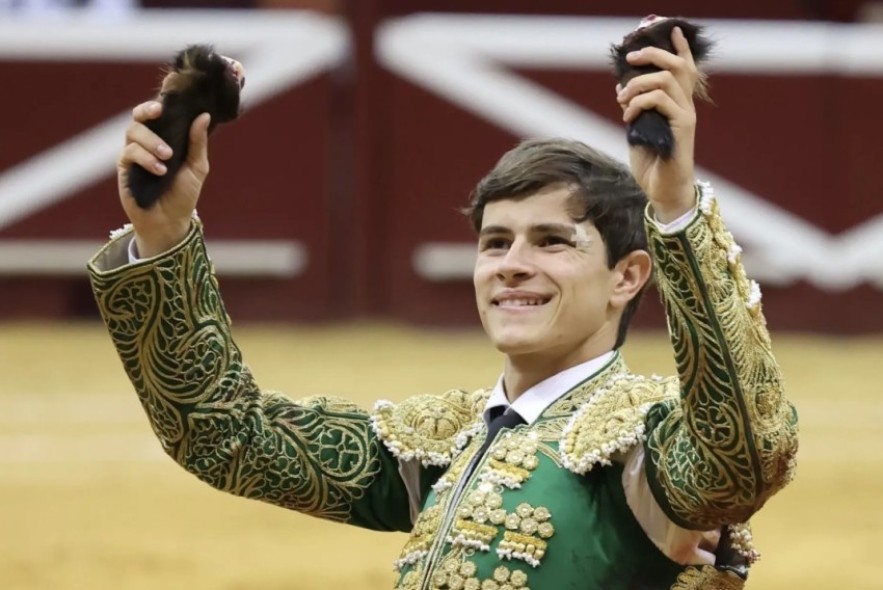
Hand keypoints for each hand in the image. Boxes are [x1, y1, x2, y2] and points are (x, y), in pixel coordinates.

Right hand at [117, 100, 210, 257]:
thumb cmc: (184, 194)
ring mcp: (134, 154)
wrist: (169, 222)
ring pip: (133, 132)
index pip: (158, 114)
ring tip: (167, 156)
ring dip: (151, 140)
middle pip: (139, 116)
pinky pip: (129, 153)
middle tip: (159, 113)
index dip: (159, 103)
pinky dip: (145, 158)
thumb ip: (198, 142)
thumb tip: (203, 115)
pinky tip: (160, 170)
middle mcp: (147, 142)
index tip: (166, 102)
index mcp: (165, 138)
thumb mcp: (197, 167)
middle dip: (147, 111)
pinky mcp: (124, 168)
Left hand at [616, 26, 698, 222]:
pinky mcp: (681, 128)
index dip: (679, 47)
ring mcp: (685, 116)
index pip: (685, 69)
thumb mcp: (638, 131)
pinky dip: (638, 103)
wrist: (663, 192)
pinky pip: (660, 100)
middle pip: (677, 66)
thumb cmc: (651, 164)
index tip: (669, 29)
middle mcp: (685, 107)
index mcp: (677, 106)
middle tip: (630, 59)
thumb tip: (621, 89)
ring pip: (665, 79)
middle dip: (651, 56)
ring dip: (637, 85)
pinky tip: (627, 116)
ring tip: (621, 99)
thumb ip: (634, 109)